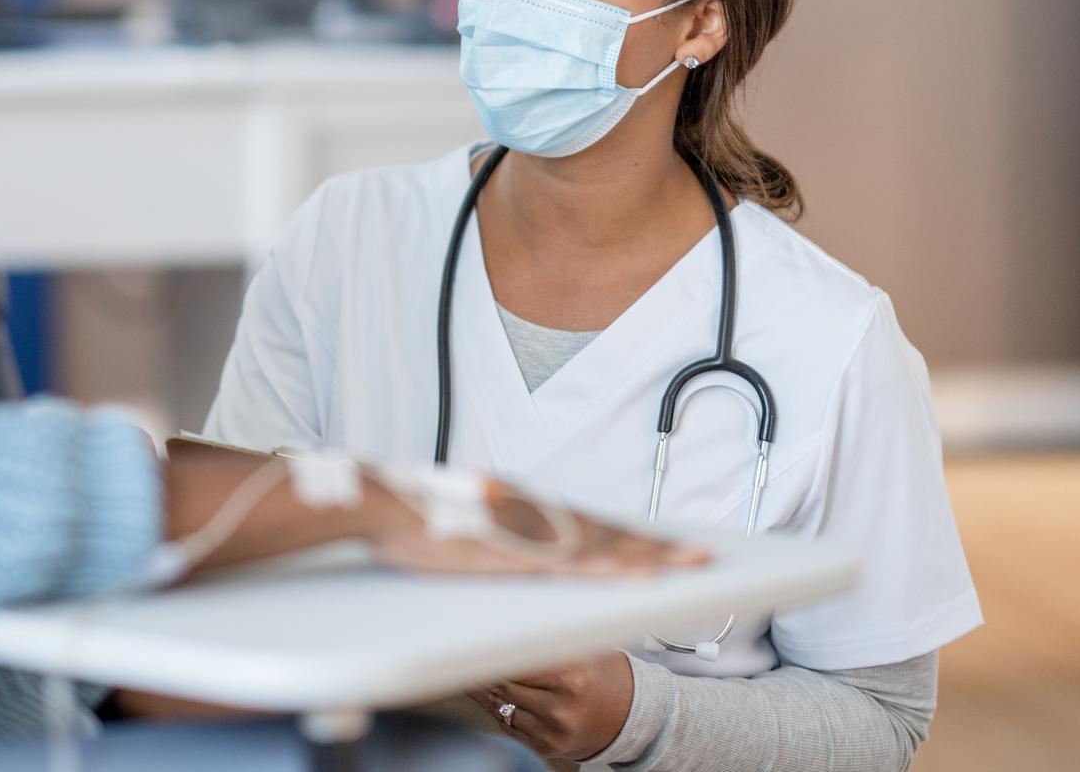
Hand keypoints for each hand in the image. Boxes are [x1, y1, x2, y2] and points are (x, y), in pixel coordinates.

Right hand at [374, 479, 704, 578]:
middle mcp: (532, 512)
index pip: (585, 523)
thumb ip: (487, 525)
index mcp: (519, 505)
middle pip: (606, 532)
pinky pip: (578, 567)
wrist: (378, 500)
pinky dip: (614, 571)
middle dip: (655, 546)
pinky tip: (641, 580)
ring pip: (603, 547)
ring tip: (690, 567)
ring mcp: (527, 532)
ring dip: (648, 557)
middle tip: (701, 555)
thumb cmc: (407, 512)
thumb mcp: (456, 519)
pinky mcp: (516, 554)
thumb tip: (498, 527)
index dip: (626, 536)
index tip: (660, 545)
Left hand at [467, 650, 634, 761]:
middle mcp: (562, 706)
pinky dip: (497, 707)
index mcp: (571, 675)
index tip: (474, 638)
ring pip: (500, 704)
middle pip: (503, 682)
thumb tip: (505, 621)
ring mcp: (552, 731)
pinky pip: (507, 724)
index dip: (492, 649)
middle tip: (465, 650)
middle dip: (482, 666)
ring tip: (474, 669)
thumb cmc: (602, 675)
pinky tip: (493, 693)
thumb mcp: (583, 648)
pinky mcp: (545, 747)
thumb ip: (548, 638)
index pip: (515, 659)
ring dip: (483, 687)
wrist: (629, 716)